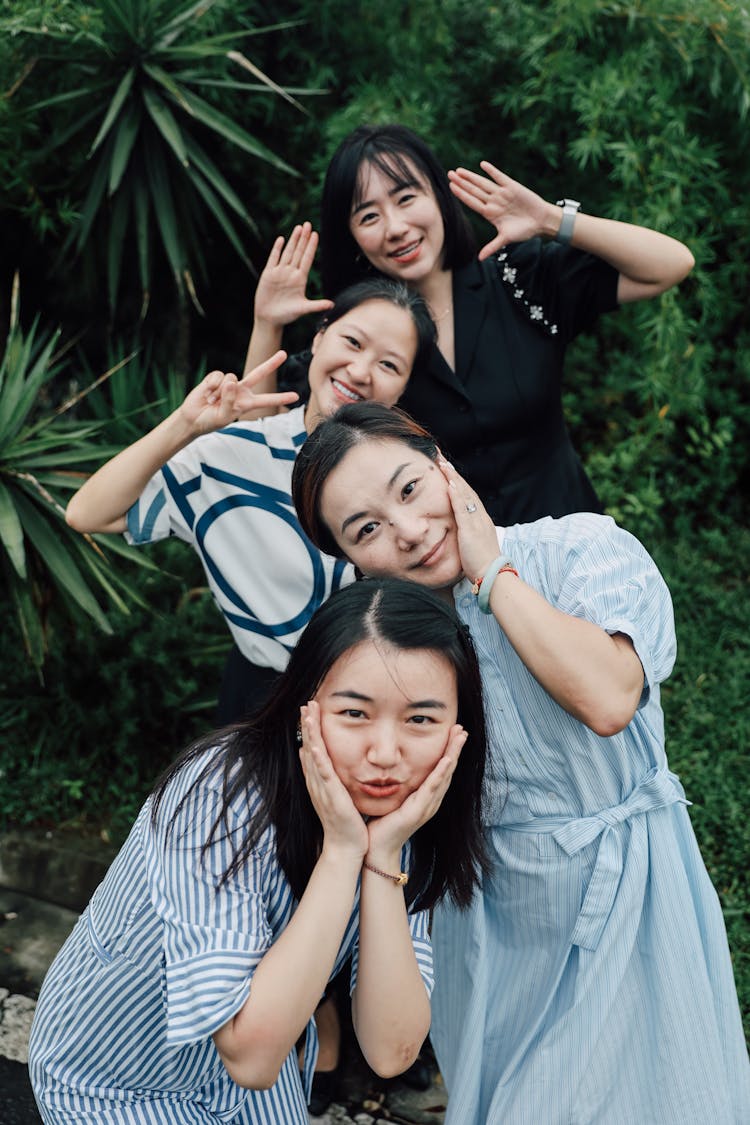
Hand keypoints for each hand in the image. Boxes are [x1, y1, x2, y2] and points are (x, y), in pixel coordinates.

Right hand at [179, 354, 297, 433]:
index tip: (296, 396)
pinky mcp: (215, 378)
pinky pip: (218, 376)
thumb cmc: (211, 421)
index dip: (280, 397)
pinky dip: (211, 386)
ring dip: (220, 392)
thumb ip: (230, 401)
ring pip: (231, 378)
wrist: (193, 418)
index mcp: (247, 403)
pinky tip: (207, 394)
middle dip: (271, 363)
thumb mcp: (223, 416)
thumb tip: (231, 382)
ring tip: (212, 401)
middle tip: (284, 354)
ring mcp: (228, 382)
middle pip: (259, 374)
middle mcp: (240, 390)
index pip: (267, 399)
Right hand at [254, 222, 333, 327]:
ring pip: (287, 253)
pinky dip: (277, 249)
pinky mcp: (268, 274)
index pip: (307, 259)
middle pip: (298, 252)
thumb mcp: (303, 309)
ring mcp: (279, 272)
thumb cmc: (287, 316)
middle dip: (303, 238)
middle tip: (308, 224)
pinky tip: (281, 239)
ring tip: (298, 228)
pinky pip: (273, 259)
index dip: (311, 247)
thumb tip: (332, 306)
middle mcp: (291, 273)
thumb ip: (317, 306)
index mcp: (300, 279)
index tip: (316, 234)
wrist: (270, 319)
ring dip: (293, 240)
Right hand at [299, 701, 368, 860]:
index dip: (309, 729)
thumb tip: (325, 760)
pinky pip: (323, 776)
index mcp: (319, 780)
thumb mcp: (337, 793)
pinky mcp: (331, 798)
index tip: (309, 708)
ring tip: (306, 716)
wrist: (346, 847)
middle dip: (307, 725)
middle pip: (308, 747)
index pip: (311, 748)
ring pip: (313, 757)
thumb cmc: (345, 821)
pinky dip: (317, 761)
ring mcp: (322, 789)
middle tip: (306, 703)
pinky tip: (314, 747)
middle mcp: (317, 782)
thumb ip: (331, 776)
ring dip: (310, 736)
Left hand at [366, 725, 467, 857]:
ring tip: (460, 737)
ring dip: (453, 754)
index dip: (449, 750)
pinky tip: (447, 759)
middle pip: (448, 769)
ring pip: (444, 775)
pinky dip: (441, 773)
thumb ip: (398, 783)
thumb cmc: (382, 823)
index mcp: (426, 796)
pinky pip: (432, 788)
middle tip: (462, 729)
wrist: (377, 849)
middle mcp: (431, 801)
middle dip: (455, 748)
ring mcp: (427, 806)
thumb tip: (391, 763)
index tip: (454, 732)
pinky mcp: (418, 811)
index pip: (442, 769)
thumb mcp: (394, 797)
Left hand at [438, 457, 498, 583]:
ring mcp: (477, 522)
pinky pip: (463, 509)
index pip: (467, 495)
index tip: (447, 469)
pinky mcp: (471, 530)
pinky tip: (449, 484)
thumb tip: (461, 531)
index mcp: (481, 519)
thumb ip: (468, 534)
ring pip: (465, 495)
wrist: (493, 575)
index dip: (457, 481)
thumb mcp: (475, 544)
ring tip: (442, 464)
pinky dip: (456, 495)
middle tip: (441, 458)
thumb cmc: (483, 564)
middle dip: (453, 473)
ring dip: (453, 478)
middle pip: (466, 489)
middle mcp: (481, 516)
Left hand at [448, 161, 551, 258]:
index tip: (451, 187)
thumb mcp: (506, 239)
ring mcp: (501, 193)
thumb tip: (480, 259)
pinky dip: (491, 171)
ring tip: (459, 170)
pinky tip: (482, 165)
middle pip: (474, 191)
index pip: (472, 202)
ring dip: (472, 176)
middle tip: (449, 174)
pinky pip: (499, 177)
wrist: (540, 221)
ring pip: (483, 183)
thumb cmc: (524, 231)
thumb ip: (492, 246)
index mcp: (490, 213)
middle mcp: (493, 202)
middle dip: (462, 183)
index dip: (461, 195)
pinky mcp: (512, 187)